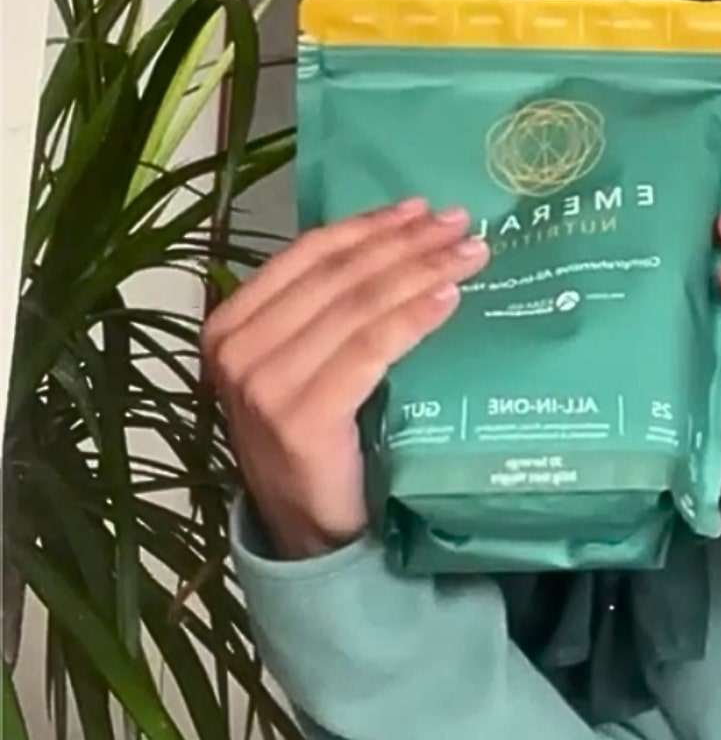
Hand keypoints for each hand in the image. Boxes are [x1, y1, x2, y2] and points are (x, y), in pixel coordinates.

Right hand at [201, 198, 488, 558]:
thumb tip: (403, 238)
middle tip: (460, 223)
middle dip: (406, 242)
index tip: (421, 207)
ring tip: (470, 253)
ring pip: (360, 304)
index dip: (369, 225)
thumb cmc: (318, 438)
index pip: (309, 254)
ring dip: (422, 270)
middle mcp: (237, 349)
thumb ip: (330, 309)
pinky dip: (415, 317)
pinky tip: (450, 298)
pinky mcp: (302, 417)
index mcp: (230, 324)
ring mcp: (264, 385)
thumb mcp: (307, 362)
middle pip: (340, 273)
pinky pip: (371, 348)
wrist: (309, 532)